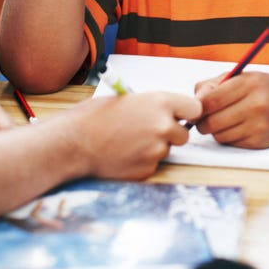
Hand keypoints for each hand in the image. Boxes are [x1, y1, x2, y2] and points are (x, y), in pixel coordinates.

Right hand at [75, 91, 201, 179]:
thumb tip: (169, 113)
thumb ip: (153, 106)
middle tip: (147, 132)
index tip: (180, 117)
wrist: (73, 142)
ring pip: (166, 150)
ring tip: (128, 142)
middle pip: (183, 134)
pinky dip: (142, 162)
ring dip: (154, 148)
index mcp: (160, 102)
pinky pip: (152, 165)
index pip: (195, 109)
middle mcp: (163, 125)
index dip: (187, 114)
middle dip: (170, 135)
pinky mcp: (147, 168)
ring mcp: (157, 149)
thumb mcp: (128, 100)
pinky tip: (123, 155)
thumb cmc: (94, 117)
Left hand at [193, 73, 268, 148]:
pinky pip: (231, 143)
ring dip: (217, 130)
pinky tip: (239, 127)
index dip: (197, 106)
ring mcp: (259, 126)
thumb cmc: (267, 88)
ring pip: (219, 135)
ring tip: (227, 120)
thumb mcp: (244, 76)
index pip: (210, 100)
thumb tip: (194, 100)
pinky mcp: (260, 142)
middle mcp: (255, 105)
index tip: (196, 107)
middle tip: (206, 117)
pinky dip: (229, 137)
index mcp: (249, 84)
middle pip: (211, 122)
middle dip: (203, 121)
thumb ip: (215, 84)